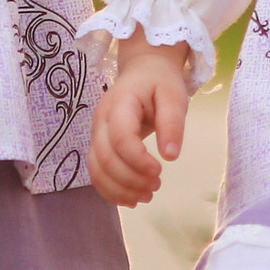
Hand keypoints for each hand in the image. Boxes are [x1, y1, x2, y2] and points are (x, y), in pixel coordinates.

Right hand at [89, 40, 192, 207]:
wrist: (143, 70)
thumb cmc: (160, 82)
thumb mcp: (174, 95)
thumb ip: (172, 123)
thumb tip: (171, 156)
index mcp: (120, 104)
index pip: (120, 138)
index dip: (138, 160)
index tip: (160, 170)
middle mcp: (101, 120)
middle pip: (106, 158)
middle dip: (130, 179)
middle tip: (156, 186)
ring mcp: (96, 133)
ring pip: (97, 169)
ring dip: (119, 189)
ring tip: (146, 196)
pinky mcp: (98, 145)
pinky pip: (96, 172)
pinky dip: (110, 190)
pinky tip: (130, 199)